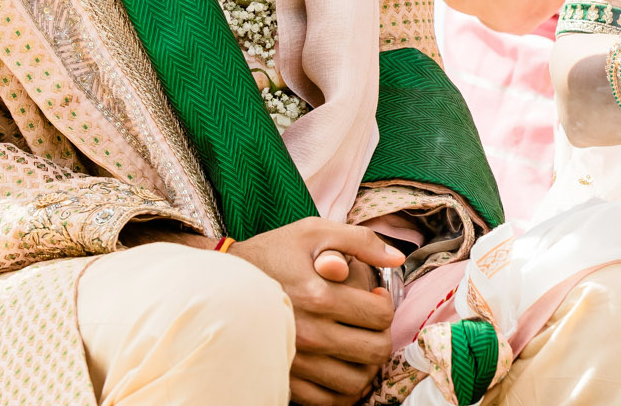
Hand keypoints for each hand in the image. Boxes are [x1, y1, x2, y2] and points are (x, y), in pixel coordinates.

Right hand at [229, 218, 401, 405]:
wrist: (224, 283)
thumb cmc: (273, 253)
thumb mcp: (314, 232)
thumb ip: (360, 241)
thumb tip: (397, 258)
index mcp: (319, 294)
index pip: (380, 315)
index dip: (386, 306)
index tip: (375, 298)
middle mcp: (308, 333)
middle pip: (374, 351)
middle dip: (382, 336)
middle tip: (372, 325)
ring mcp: (296, 361)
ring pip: (356, 381)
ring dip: (367, 367)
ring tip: (359, 347)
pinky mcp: (285, 378)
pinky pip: (327, 401)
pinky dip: (343, 391)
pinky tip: (340, 368)